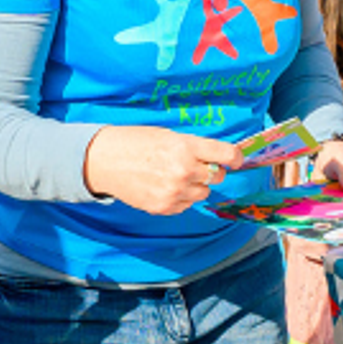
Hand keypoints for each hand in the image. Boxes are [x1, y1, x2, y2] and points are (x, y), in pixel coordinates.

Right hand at [82, 126, 238, 216]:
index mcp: (186, 147)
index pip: (226, 155)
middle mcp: (184, 170)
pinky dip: (181, 197)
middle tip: (194, 165)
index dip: (235, 158)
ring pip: (203, 193)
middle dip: (210, 171)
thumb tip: (218, 160)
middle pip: (217, 177)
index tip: (236, 160)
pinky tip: (163, 186)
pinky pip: (186, 205)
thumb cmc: (136, 143)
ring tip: (173, 176)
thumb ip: (194, 148)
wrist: (106, 161)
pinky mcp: (164, 207)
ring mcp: (174, 191)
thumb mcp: (169, 136)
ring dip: (195, 186)